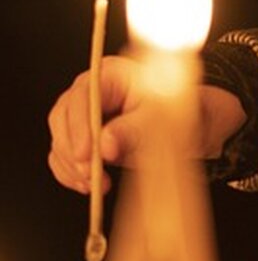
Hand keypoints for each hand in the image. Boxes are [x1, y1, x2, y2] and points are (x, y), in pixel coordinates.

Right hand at [47, 55, 246, 192]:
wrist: (194, 125)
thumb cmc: (179, 113)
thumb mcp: (162, 119)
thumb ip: (134, 129)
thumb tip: (106, 144)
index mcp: (112, 75)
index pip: (84, 96)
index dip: (79, 125)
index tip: (87, 153)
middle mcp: (94, 92)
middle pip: (63, 117)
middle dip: (73, 149)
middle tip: (90, 172)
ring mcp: (86, 115)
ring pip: (61, 139)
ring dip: (72, 166)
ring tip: (95, 183)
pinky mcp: (86, 138)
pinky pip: (65, 155)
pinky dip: (71, 173)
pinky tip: (88, 185)